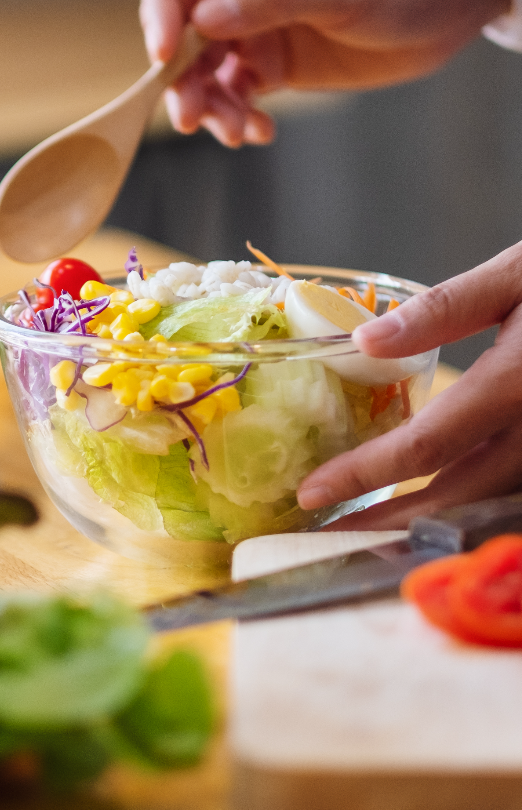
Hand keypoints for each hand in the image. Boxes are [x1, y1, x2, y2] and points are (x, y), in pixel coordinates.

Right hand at [139, 0, 510, 146]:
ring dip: (208, 105)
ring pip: (200, 70)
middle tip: (191, 117)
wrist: (444, 12)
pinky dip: (237, 117)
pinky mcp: (266, 64)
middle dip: (180, 76)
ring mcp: (250, 25)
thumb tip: (203, 18)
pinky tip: (259, 132)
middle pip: (178, 28)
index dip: (160, 8)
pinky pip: (232, 95)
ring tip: (235, 132)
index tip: (164, 55)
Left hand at [298, 241, 521, 530]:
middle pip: (456, 497)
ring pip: (491, 506)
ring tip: (367, 533)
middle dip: (386, 524)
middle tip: (324, 536)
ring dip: (429, 526)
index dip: (364, 475)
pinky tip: (433, 511)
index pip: (426, 447)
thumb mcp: (518, 273)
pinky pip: (518, 494)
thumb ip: (444, 310)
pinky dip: (473, 509)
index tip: (310, 493)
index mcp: (518, 384)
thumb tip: (364, 340)